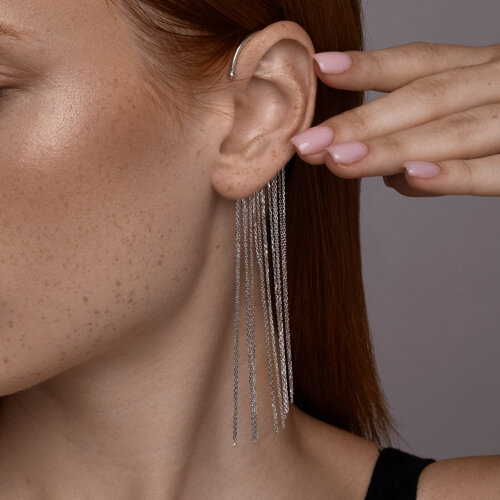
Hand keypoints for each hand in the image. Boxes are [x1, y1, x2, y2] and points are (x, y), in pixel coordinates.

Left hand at [289, 42, 499, 196]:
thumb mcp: (478, 113)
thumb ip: (433, 136)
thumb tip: (388, 172)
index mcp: (482, 70)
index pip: (420, 63)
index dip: (368, 66)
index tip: (318, 69)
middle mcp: (499, 84)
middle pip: (424, 98)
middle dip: (361, 122)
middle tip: (307, 143)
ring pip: (450, 132)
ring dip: (390, 147)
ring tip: (338, 161)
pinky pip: (494, 170)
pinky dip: (453, 175)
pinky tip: (409, 177)